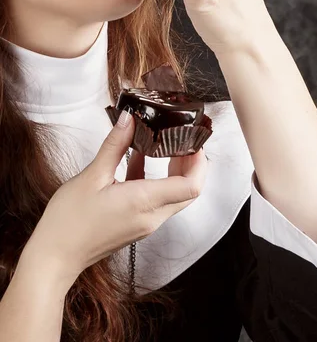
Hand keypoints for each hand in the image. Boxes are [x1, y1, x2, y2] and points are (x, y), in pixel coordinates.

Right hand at [26, 110, 207, 285]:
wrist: (54, 258)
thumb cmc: (68, 222)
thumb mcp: (91, 176)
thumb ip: (115, 146)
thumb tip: (128, 120)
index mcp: (144, 202)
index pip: (191, 185)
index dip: (199, 163)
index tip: (194, 143)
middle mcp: (152, 216)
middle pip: (189, 191)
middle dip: (193, 165)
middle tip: (184, 141)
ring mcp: (147, 224)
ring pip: (176, 196)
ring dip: (176, 172)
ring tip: (167, 147)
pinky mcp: (139, 225)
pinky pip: (159, 201)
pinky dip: (157, 181)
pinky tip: (140, 162)